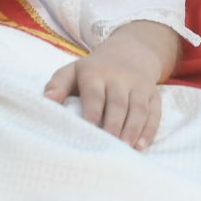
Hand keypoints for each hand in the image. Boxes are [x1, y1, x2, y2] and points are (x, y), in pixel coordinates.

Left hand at [44, 24, 171, 149]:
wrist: (130, 50)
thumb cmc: (94, 69)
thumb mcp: (73, 70)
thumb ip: (58, 84)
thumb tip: (47, 101)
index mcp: (95, 72)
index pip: (94, 94)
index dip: (92, 113)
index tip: (88, 131)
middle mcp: (119, 77)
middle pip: (118, 103)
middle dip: (114, 125)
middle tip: (109, 148)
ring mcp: (138, 85)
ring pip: (138, 108)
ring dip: (132, 130)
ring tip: (126, 150)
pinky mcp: (153, 93)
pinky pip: (154, 112)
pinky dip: (149, 130)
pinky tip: (141, 146)